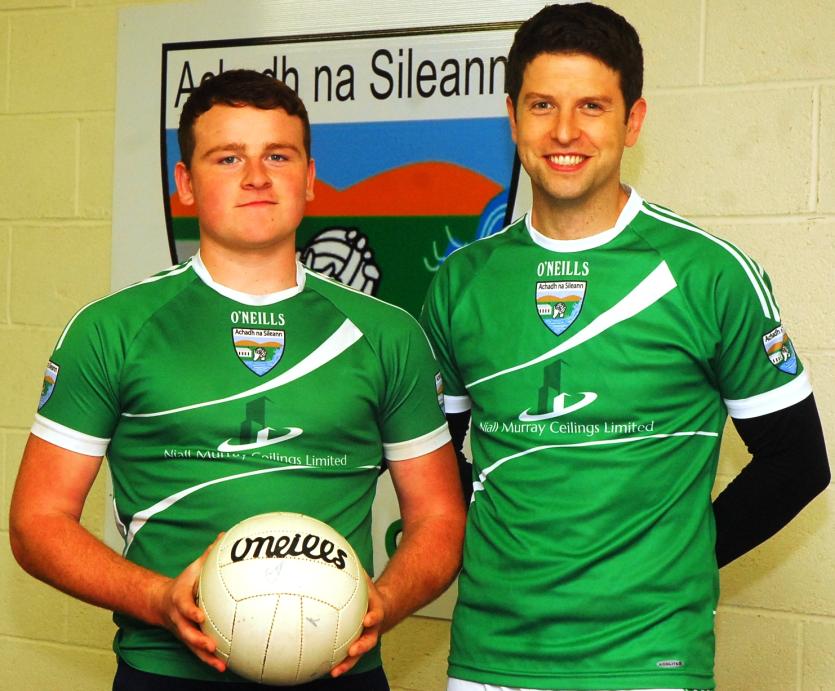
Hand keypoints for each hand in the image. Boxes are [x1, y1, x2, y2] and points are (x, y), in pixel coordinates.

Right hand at [153, 535, 225, 672]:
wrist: (162, 602)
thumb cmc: (183, 584)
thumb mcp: (192, 568)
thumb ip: (208, 554)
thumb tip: (225, 536)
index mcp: (179, 600)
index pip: (184, 607)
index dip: (191, 612)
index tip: (200, 616)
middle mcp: (180, 619)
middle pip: (186, 632)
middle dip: (198, 640)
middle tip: (211, 645)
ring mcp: (183, 632)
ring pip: (192, 647)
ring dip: (205, 656)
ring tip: (220, 663)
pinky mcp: (189, 641)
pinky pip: (199, 654)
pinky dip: (210, 661)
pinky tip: (225, 667)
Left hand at [330, 572, 384, 676]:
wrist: (379, 607)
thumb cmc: (368, 592)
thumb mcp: (364, 578)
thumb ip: (355, 569)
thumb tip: (338, 551)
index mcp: (376, 610)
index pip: (377, 614)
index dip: (373, 617)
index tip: (367, 619)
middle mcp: (371, 627)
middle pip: (369, 639)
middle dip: (362, 646)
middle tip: (353, 650)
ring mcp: (364, 638)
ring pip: (358, 654)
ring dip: (348, 663)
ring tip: (335, 671)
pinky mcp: (355, 646)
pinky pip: (346, 656)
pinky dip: (337, 663)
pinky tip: (322, 669)